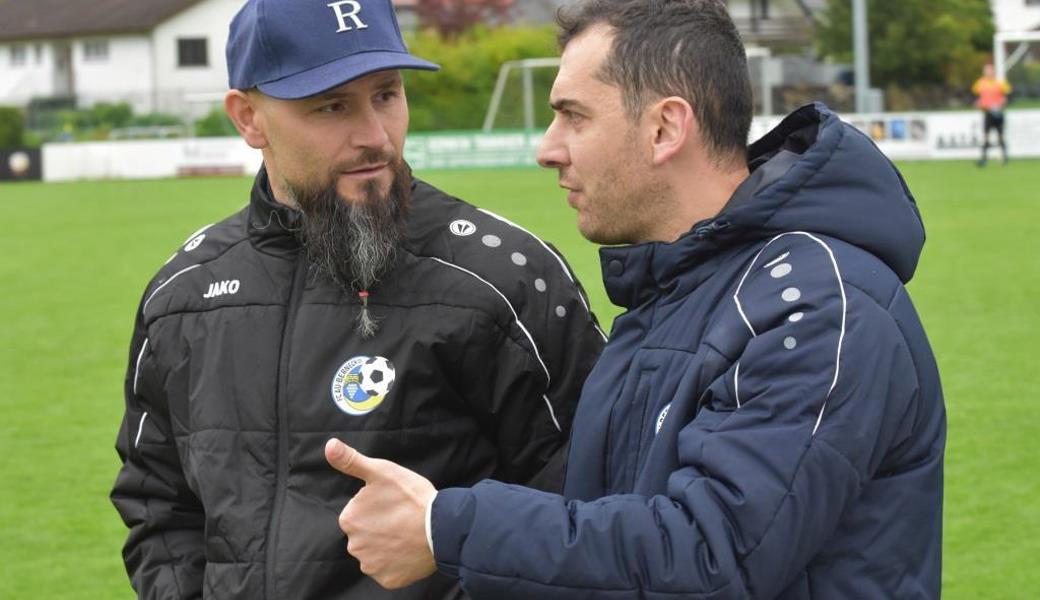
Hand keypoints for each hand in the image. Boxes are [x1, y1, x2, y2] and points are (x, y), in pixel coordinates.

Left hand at [325, 438, 437, 588]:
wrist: (441, 528)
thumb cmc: (411, 497)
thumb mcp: (381, 471)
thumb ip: (351, 461)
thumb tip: (329, 445)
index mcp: (348, 519)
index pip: (358, 513)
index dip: (377, 507)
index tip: (393, 504)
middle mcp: (354, 546)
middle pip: (366, 534)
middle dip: (380, 527)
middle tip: (402, 518)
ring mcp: (371, 565)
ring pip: (377, 552)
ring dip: (389, 545)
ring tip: (408, 533)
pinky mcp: (387, 580)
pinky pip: (389, 570)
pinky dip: (398, 562)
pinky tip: (409, 550)